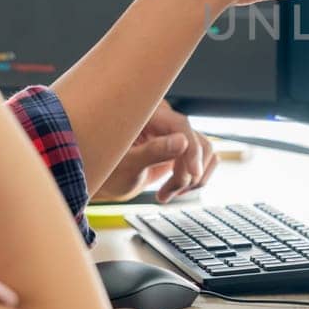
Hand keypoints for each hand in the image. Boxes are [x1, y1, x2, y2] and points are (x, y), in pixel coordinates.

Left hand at [91, 102, 217, 202]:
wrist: (103, 182)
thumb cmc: (106, 171)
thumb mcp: (126, 165)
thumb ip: (153, 152)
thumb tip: (182, 142)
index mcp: (147, 114)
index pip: (181, 125)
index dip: (191, 150)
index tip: (192, 174)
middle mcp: (164, 119)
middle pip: (196, 142)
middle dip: (187, 173)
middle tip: (167, 193)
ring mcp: (174, 134)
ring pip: (204, 152)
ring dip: (191, 179)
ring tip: (167, 194)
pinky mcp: (180, 148)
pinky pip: (203, 159)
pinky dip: (194, 179)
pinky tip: (174, 190)